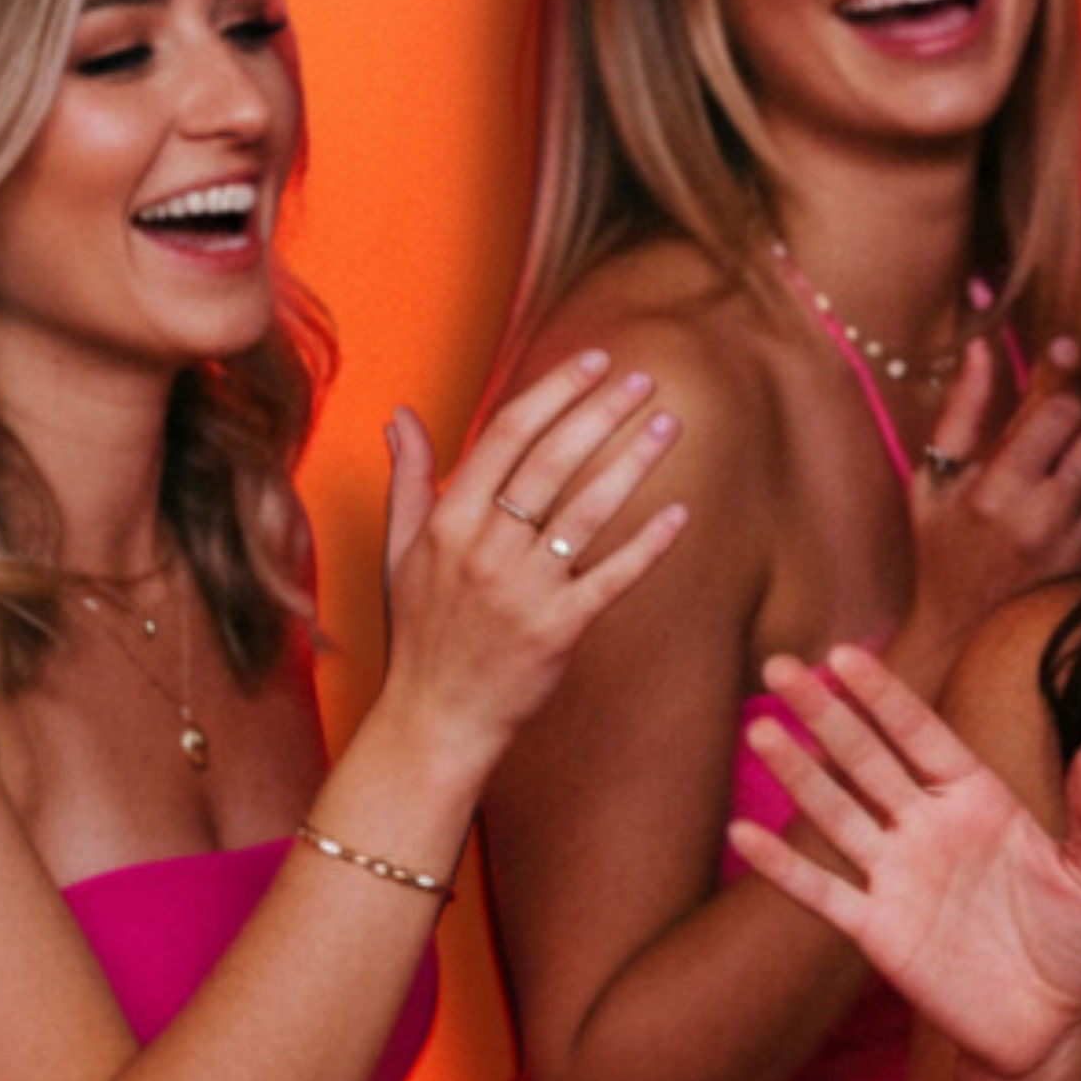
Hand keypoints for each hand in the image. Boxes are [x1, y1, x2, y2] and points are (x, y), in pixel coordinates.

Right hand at [375, 348, 687, 769]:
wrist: (435, 718)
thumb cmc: (421, 632)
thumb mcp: (400, 551)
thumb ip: (409, 479)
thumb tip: (403, 415)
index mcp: (449, 520)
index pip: (508, 435)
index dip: (555, 392)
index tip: (594, 362)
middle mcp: (486, 547)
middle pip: (553, 461)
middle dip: (602, 411)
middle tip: (644, 379)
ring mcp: (524, 589)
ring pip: (588, 509)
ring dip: (633, 460)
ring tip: (668, 423)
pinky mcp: (559, 629)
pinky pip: (613, 576)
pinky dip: (648, 544)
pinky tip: (681, 513)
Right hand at [729, 642, 1080, 1080]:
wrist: (1057, 1025)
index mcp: (980, 800)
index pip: (921, 733)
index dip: (883, 695)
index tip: (843, 654)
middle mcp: (929, 828)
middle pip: (865, 760)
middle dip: (823, 714)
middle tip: (778, 667)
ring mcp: (899, 878)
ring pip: (835, 815)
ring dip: (796, 775)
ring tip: (759, 730)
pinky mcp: (880, 932)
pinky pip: (823, 893)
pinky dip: (783, 868)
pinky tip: (743, 835)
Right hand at [897, 340, 1080, 682]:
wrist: (960, 622)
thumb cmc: (941, 541)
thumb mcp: (932, 476)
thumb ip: (961, 411)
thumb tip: (982, 348)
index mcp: (993, 493)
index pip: (1054, 414)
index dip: (1064, 372)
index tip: (1067, 345)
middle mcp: (1039, 519)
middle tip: (1078, 384)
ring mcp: (1072, 543)